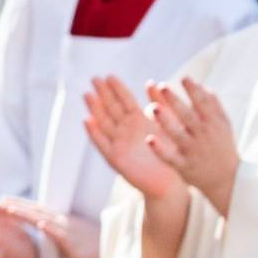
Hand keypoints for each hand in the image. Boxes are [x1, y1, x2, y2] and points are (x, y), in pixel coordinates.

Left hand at [0, 193, 98, 257]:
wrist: (113, 251)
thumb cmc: (95, 246)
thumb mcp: (72, 236)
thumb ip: (58, 232)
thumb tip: (45, 229)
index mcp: (60, 220)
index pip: (36, 209)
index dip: (19, 204)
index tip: (2, 200)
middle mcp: (62, 221)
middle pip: (35, 210)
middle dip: (14, 205)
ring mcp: (68, 230)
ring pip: (43, 219)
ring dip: (25, 213)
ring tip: (8, 209)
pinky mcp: (74, 242)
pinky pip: (61, 234)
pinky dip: (50, 228)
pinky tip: (40, 224)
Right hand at [84, 75, 182, 201]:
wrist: (169, 182)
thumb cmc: (170, 154)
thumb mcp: (167, 126)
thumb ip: (160, 105)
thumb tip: (152, 82)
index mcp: (138, 120)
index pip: (125, 100)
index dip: (117, 88)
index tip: (109, 75)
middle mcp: (126, 130)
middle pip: (112, 108)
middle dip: (103, 93)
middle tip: (94, 78)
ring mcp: (119, 143)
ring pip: (104, 122)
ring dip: (95, 109)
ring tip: (87, 95)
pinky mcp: (115, 158)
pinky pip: (102, 144)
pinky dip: (94, 133)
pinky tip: (87, 121)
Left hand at [146, 78, 241, 213]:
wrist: (227, 180)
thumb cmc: (222, 146)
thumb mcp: (223, 124)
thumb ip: (213, 104)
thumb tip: (199, 84)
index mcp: (212, 123)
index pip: (202, 103)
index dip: (193, 90)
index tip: (183, 78)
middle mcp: (203, 136)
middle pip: (188, 116)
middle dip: (175, 101)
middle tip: (162, 86)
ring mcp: (193, 151)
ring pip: (177, 135)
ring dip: (165, 121)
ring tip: (153, 108)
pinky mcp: (184, 166)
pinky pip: (170, 157)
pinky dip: (160, 149)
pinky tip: (149, 139)